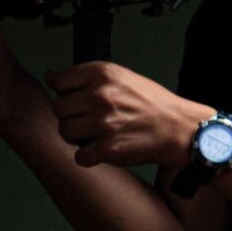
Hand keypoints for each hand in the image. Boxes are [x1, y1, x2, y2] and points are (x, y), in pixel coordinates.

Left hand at [46, 62, 201, 170]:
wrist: (182, 128)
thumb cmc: (153, 103)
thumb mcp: (123, 77)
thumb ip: (87, 77)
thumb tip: (49, 76)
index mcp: (104, 73)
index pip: (59, 82)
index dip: (68, 93)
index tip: (81, 99)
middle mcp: (101, 95)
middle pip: (58, 108)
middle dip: (72, 116)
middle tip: (93, 119)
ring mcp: (103, 123)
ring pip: (65, 131)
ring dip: (78, 136)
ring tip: (99, 134)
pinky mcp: (108, 149)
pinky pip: (79, 156)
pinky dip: (89, 157)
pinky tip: (105, 149)